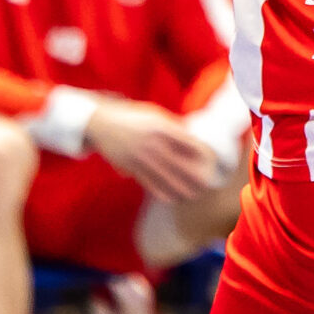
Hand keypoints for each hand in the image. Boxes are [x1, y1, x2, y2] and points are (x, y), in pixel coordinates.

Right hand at [85, 97, 218, 203]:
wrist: (102, 123)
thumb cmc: (133, 117)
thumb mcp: (154, 115)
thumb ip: (172, 126)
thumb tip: (192, 136)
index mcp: (161, 127)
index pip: (186, 142)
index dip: (200, 153)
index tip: (212, 160)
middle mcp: (151, 143)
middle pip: (178, 163)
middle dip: (194, 175)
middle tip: (208, 184)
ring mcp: (140, 157)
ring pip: (164, 176)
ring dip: (180, 187)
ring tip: (193, 195)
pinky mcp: (131, 167)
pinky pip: (148, 182)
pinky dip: (161, 192)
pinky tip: (172, 198)